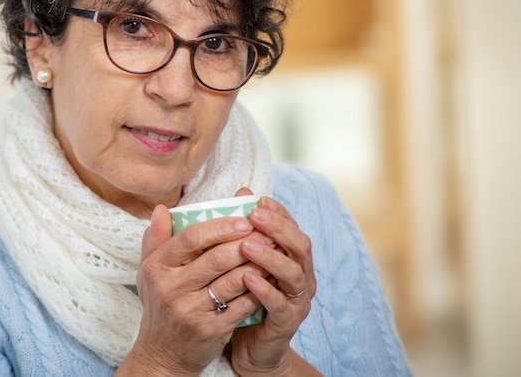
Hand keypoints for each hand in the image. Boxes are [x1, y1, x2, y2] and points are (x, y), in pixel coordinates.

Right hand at [121, 203, 265, 375]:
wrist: (162, 353)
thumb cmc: (160, 303)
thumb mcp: (149, 271)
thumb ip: (155, 238)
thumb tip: (161, 208)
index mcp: (157, 267)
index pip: (191, 238)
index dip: (221, 227)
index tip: (244, 220)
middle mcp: (171, 288)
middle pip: (217, 258)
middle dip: (247, 243)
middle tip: (268, 233)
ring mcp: (191, 310)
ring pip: (233, 280)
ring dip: (258, 264)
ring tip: (274, 252)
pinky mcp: (210, 329)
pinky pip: (242, 304)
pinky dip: (259, 289)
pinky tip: (271, 279)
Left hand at [229, 189, 318, 375]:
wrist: (251, 348)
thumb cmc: (247, 298)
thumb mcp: (244, 263)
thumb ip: (244, 232)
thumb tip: (240, 193)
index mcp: (293, 259)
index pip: (292, 228)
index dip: (279, 213)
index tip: (259, 200)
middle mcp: (302, 276)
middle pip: (300, 246)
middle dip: (278, 228)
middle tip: (255, 215)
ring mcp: (298, 300)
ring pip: (293, 273)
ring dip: (271, 256)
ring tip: (247, 244)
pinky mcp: (287, 322)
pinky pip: (279, 304)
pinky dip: (265, 289)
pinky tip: (247, 277)